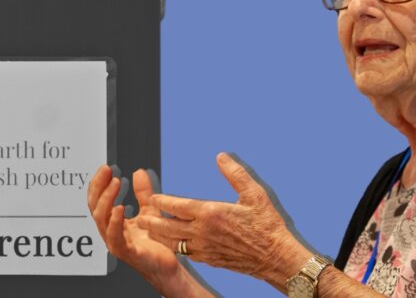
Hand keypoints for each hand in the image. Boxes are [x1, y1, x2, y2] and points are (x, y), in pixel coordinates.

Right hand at [88, 165, 183, 287]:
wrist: (167, 266)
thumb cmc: (155, 243)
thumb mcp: (149, 211)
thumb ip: (143, 193)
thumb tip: (138, 172)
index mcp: (113, 223)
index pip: (98, 200)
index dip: (99, 183)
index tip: (105, 168)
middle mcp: (110, 232)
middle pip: (95, 207)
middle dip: (98, 187)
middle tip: (107, 171)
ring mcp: (116, 243)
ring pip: (101, 219)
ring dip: (106, 199)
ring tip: (115, 183)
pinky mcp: (126, 252)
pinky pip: (114, 236)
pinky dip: (115, 221)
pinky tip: (120, 207)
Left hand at [141, 153, 308, 290]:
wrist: (275, 257)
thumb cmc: (267, 225)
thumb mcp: (254, 194)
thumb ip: (235, 174)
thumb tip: (221, 156)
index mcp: (211, 213)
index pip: (177, 206)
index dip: (162, 202)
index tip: (152, 197)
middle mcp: (203, 232)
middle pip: (168, 227)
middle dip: (152, 221)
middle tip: (140, 217)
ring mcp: (205, 248)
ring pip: (174, 243)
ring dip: (159, 236)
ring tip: (148, 231)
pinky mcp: (210, 260)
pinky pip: (186, 253)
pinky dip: (174, 247)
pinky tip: (172, 243)